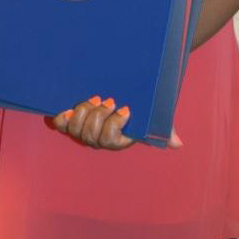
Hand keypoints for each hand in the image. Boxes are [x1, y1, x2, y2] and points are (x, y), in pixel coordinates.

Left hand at [51, 97, 182, 150]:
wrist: (115, 94)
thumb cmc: (136, 110)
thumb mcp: (152, 120)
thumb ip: (164, 131)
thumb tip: (178, 144)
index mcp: (115, 140)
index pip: (110, 140)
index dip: (114, 125)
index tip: (125, 109)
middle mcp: (96, 138)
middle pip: (91, 135)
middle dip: (99, 117)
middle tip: (108, 100)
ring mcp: (81, 130)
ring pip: (76, 129)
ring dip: (84, 112)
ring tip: (94, 99)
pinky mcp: (69, 120)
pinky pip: (60, 125)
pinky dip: (63, 117)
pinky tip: (69, 108)